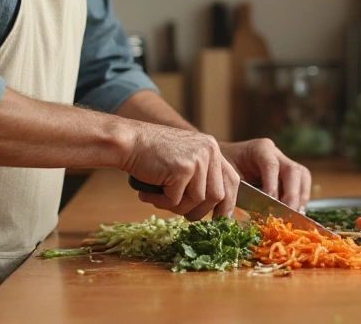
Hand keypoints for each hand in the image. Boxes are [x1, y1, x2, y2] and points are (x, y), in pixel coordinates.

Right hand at [122, 122, 238, 220]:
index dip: (228, 203)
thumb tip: (216, 206)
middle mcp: (209, 151)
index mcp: (212, 148)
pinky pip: (176, 200)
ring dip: (177, 207)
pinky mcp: (181, 170)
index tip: (220, 219)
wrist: (128, 141)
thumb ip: (201, 175)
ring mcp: (196, 160)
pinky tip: (148, 193)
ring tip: (159, 199)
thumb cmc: (151, 153)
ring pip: (197, 201)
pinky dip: (161, 203)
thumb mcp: (184, 157)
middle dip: (200, 211)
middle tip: (182, 214)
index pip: (232, 180)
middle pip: (217, 196)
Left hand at [219, 138, 311, 209]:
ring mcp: (284, 162)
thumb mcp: (226, 176)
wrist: (221, 161)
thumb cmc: (223, 168)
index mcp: (260, 149)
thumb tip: (241, 214)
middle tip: (285, 214)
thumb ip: (236, 190)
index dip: (273, 186)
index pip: (272, 166)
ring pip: (302, 176)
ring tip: (289, 214)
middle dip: (292, 195)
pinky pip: (302, 184)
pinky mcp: (288, 174)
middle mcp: (275, 153)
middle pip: (294, 171)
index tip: (271, 205)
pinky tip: (289, 211)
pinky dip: (299, 199)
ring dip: (299, 197)